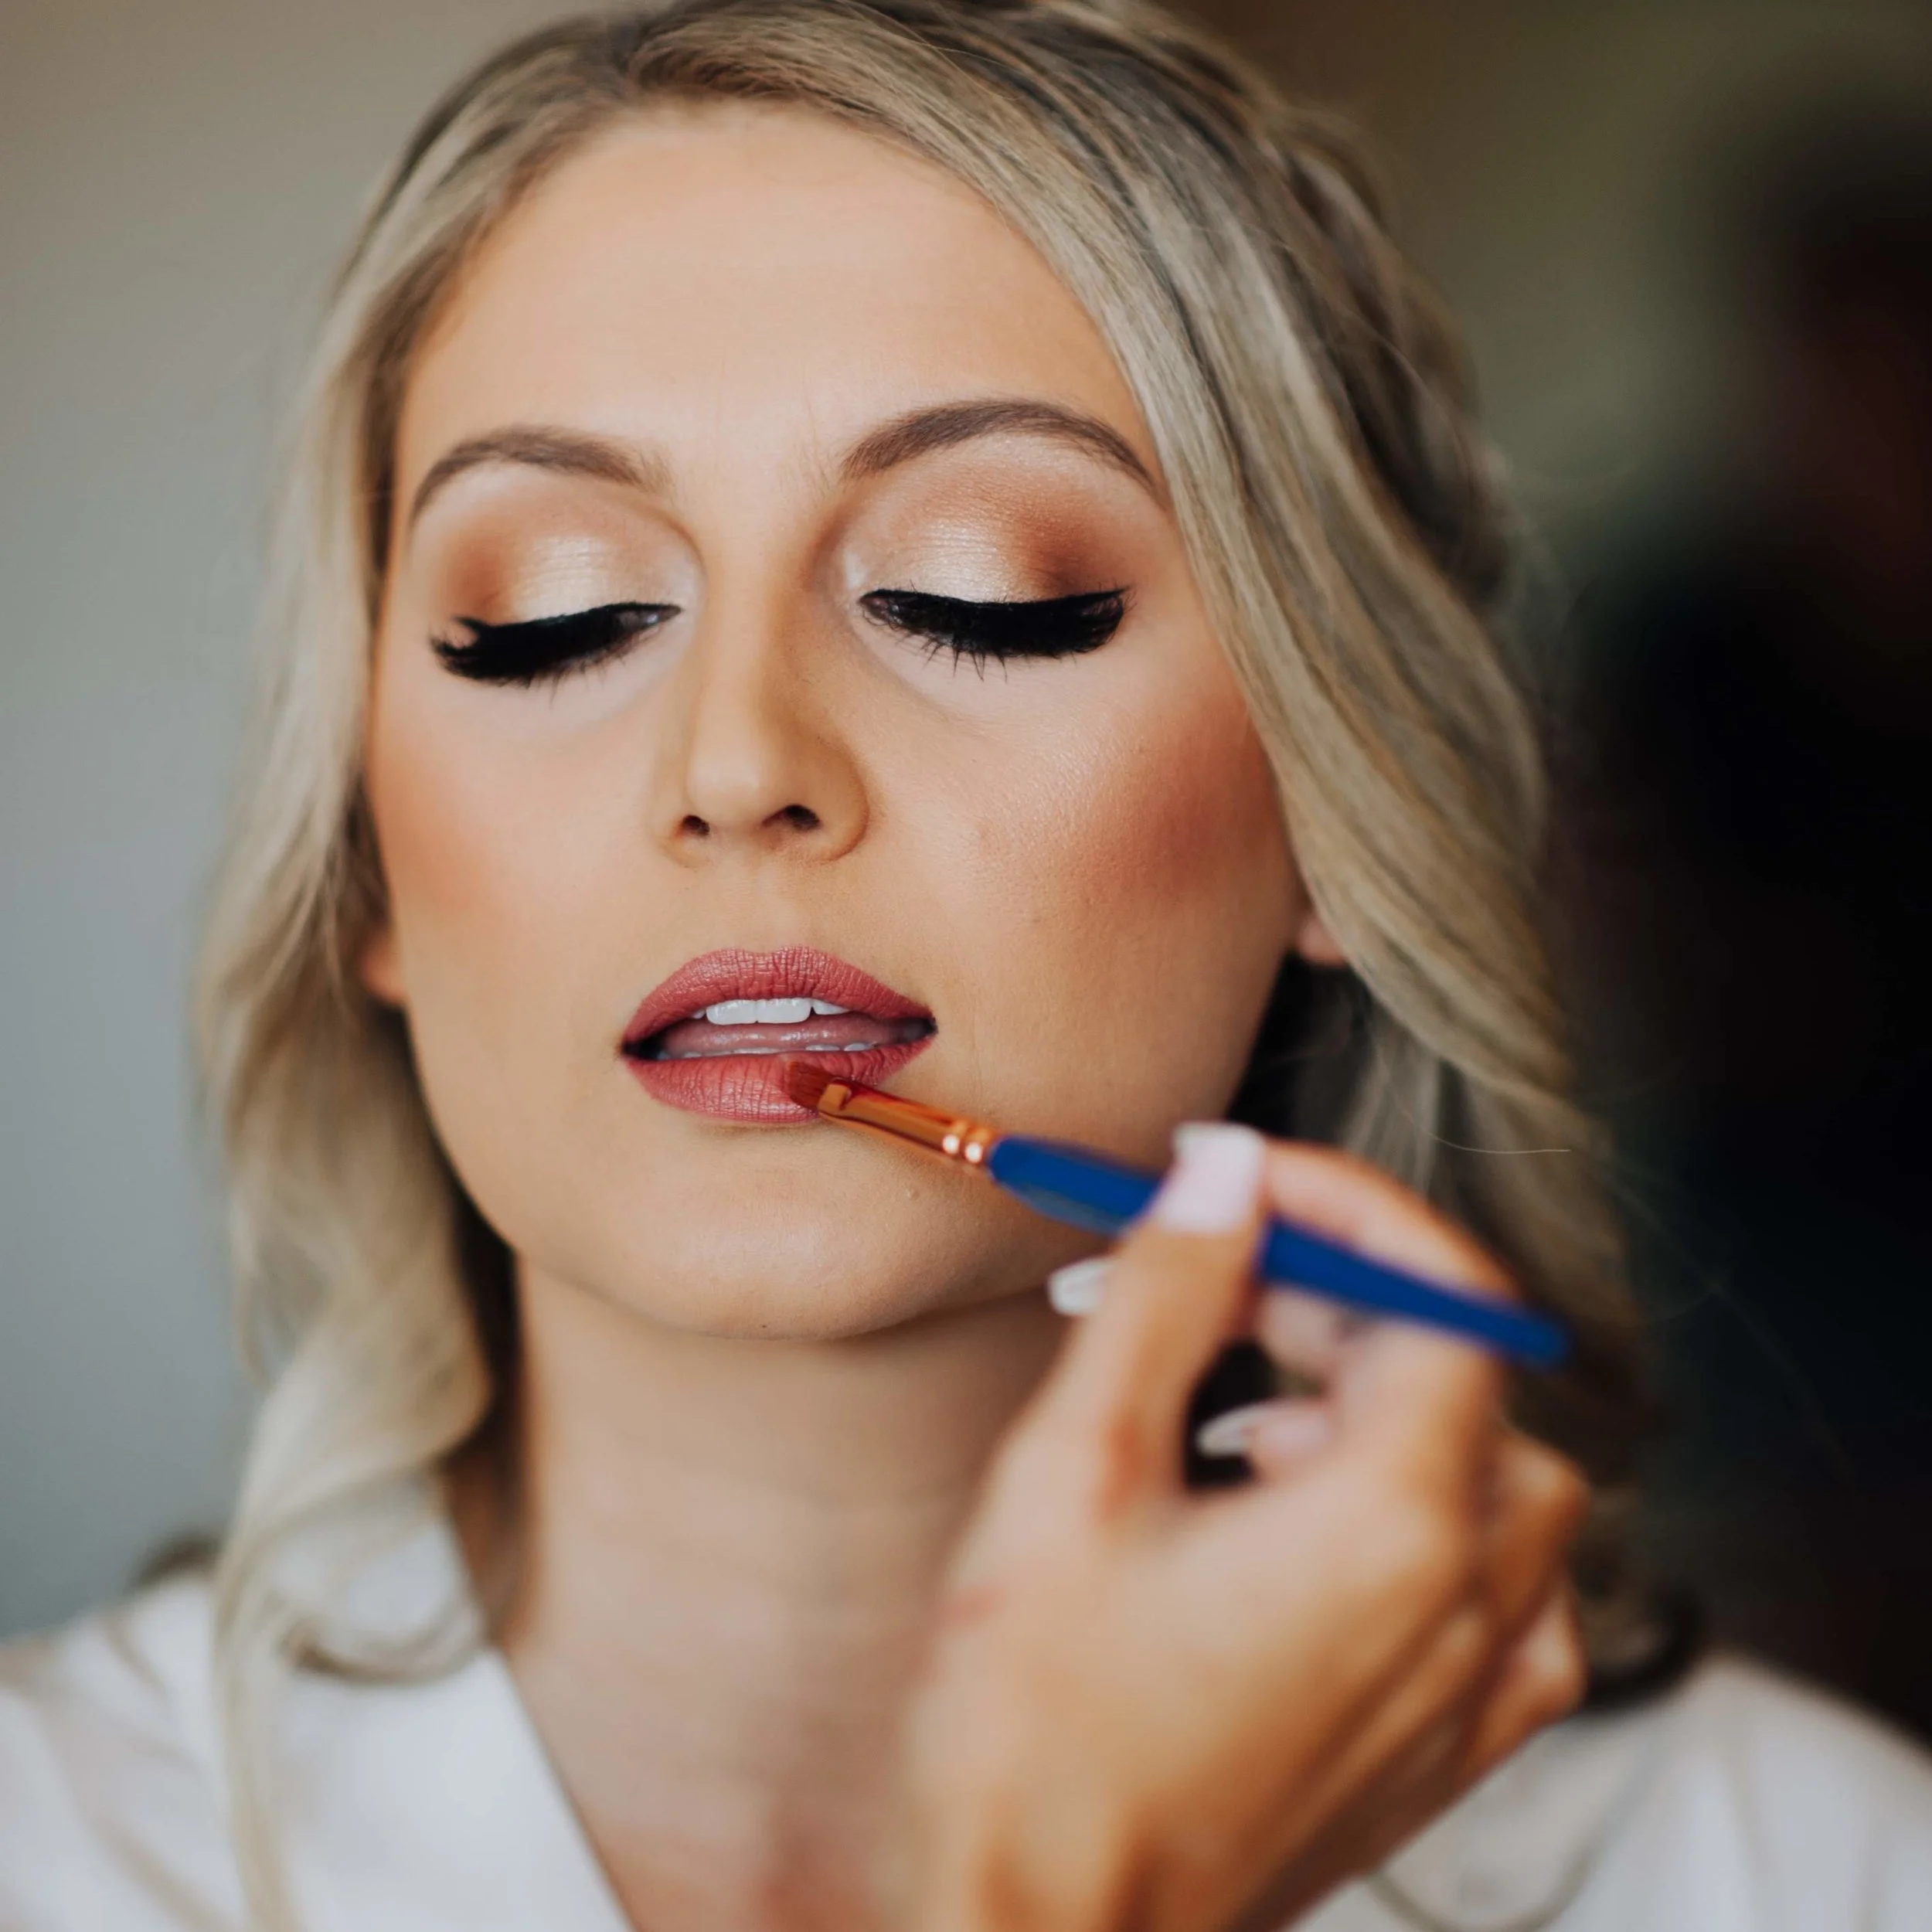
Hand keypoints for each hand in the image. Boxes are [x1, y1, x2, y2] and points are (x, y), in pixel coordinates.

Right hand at [900, 1125, 1587, 1931]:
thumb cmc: (1032, 1731)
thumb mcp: (1074, 1476)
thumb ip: (1165, 1302)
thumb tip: (1223, 1173)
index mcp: (1394, 1525)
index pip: (1441, 1295)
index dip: (1346, 1207)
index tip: (1242, 1178)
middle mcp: (1468, 1603)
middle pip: (1462, 1375)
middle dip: (1338, 1299)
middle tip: (1208, 1290)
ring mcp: (1473, 1687)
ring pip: (1496, 1473)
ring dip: (1381, 1406)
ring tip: (1239, 1425)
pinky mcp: (1447, 1748)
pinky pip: (1504, 1590)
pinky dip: (1426, 1517)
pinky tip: (1308, 1530)